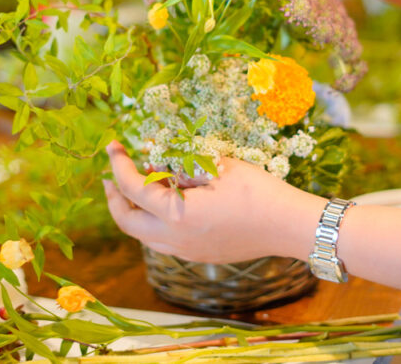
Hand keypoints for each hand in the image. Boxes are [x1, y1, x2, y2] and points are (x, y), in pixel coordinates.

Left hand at [103, 141, 323, 263]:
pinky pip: (162, 240)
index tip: (113, 146)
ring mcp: (187, 251)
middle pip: (127, 221)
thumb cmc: (257, 191)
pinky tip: (165, 203)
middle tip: (111, 173)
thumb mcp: (217, 167)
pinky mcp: (199, 255)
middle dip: (114, 196)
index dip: (119, 165)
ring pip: (142, 235)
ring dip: (133, 210)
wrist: (289, 226)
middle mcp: (176, 240)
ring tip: (138, 185)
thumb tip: (154, 158)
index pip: (133, 189)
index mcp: (178, 215)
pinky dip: (153, 221)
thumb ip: (180, 164)